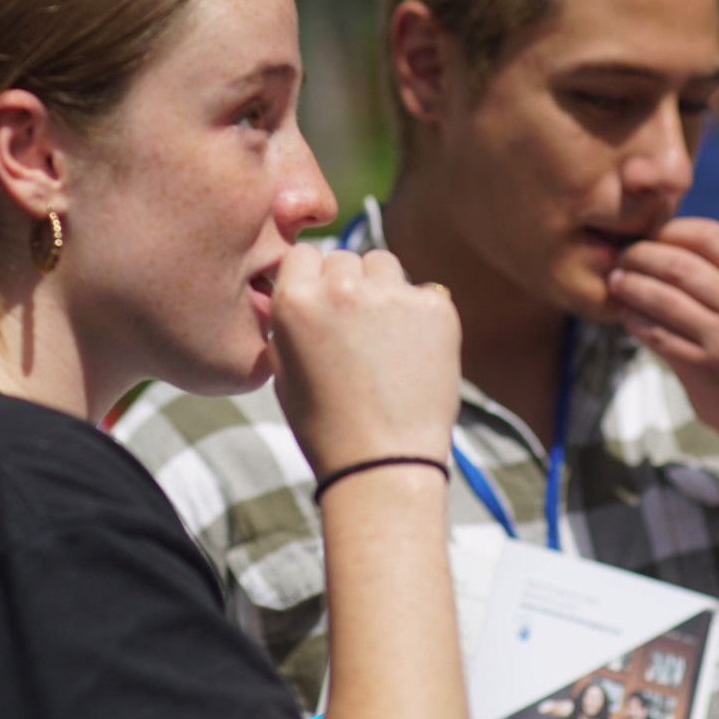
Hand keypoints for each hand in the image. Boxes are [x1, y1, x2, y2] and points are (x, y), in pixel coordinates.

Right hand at [267, 244, 460, 477]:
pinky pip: (422, 292)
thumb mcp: (283, 372)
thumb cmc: (326, 426)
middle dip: (347, 285)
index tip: (321, 303)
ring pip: (384, 265)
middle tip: (354, 331)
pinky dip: (418, 315)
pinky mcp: (435, 306)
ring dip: (381, 289)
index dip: (310, 279)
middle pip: (344, 258)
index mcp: (296, 300)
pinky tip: (413, 352)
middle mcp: (343, 288)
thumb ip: (288, 322)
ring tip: (383, 337)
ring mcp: (392, 295)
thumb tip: (301, 289)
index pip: (302, 254)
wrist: (383, 463)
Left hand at [607, 218, 718, 447]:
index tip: (652, 235)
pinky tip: (625, 313)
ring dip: (630, 285)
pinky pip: (654, 333)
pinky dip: (633, 318)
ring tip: (616, 281)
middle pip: (678, 263)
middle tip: (623, 257)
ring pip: (661, 297)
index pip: (711, 235)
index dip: (673, 229)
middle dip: (641, 255)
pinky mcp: (700, 368)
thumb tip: (667, 242)